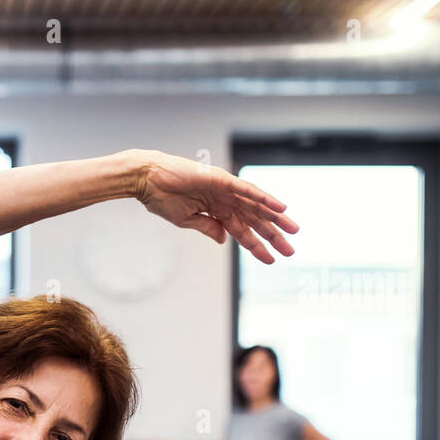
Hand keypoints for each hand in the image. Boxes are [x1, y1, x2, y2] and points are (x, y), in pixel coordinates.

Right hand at [133, 151, 298, 263]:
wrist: (146, 180)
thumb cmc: (161, 198)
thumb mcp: (187, 220)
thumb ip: (208, 227)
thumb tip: (224, 239)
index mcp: (216, 211)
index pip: (242, 231)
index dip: (256, 246)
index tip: (270, 260)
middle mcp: (225, 200)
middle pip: (254, 220)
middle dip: (273, 235)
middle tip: (291, 250)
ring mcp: (225, 189)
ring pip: (256, 205)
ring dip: (276, 218)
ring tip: (293, 230)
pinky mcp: (221, 179)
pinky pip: (247, 190)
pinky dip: (264, 198)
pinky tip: (280, 208)